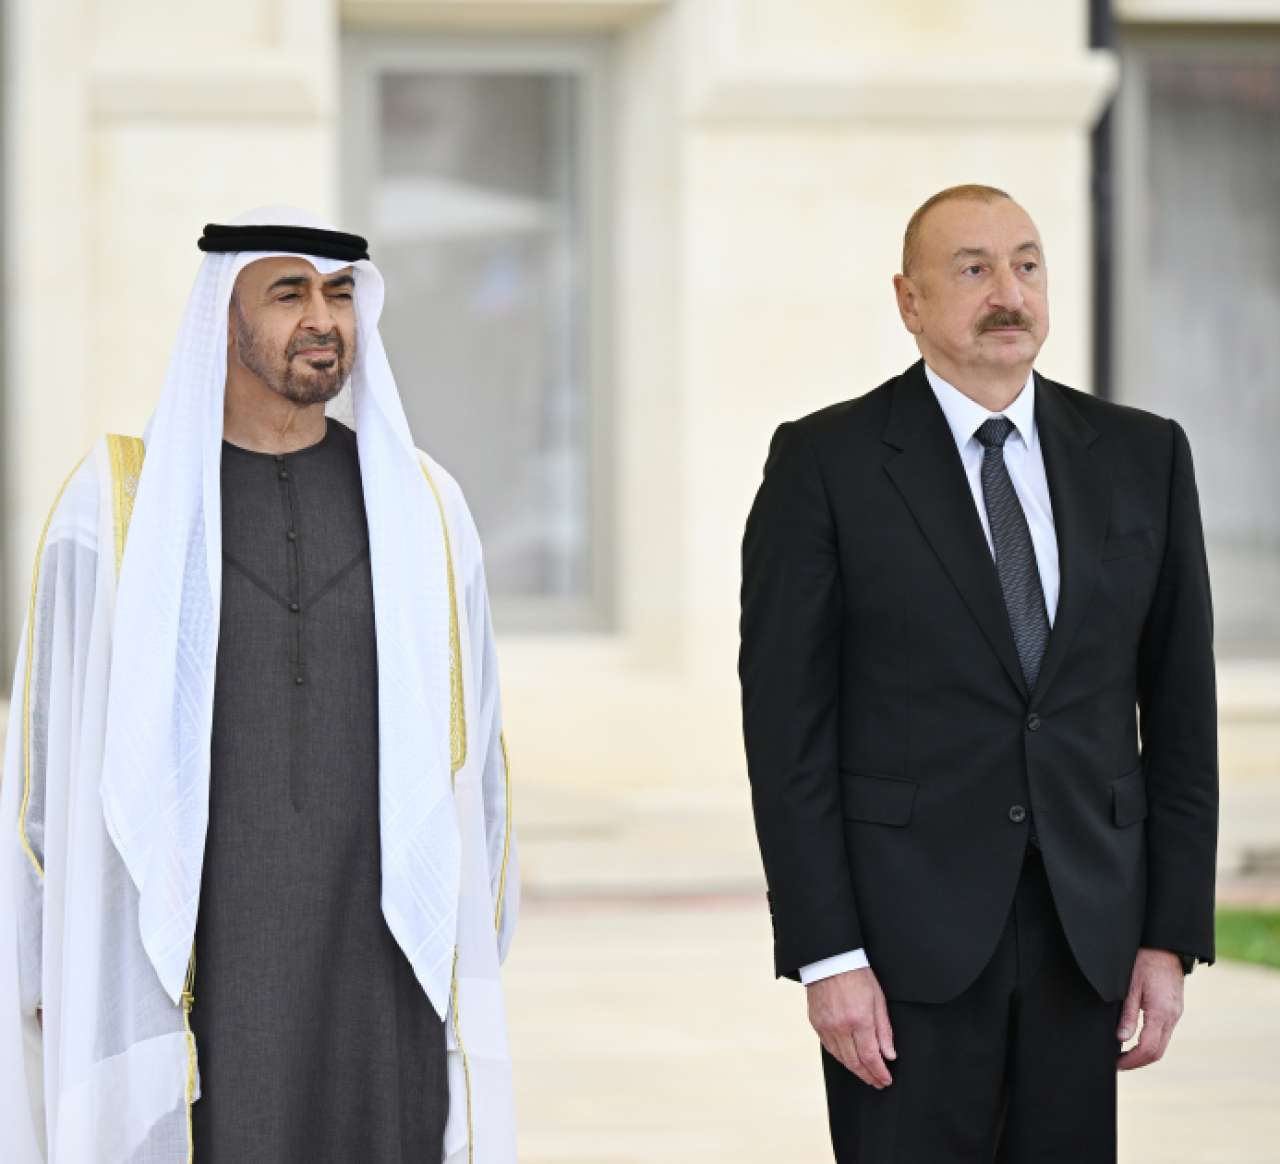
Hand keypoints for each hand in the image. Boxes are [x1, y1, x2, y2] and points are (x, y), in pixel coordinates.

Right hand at [807, 967, 895, 1088]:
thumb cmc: (857, 975)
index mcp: (859, 1020)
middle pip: (855, 1062)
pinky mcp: (816, 1023)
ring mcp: (826, 1026)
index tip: (886, 1081)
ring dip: (855, 1070)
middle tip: (878, 1083)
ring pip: (841, 1058)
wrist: (829, 959)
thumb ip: (884, 1029)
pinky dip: (840, 1057)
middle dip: (868, 1076)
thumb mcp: (878, 999)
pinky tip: (849, 1060)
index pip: (871, 1057)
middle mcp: (841, 1027)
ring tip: (866, 1075)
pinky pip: (829, 1047)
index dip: (879, 1072)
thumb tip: (890, 1055)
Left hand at [1116, 948, 1184, 1070]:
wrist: (1165, 945)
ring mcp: (1176, 1013)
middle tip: (1118, 1063)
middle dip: (1137, 1061)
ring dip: (1144, 1053)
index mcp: (1161, 1012)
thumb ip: (1127, 1014)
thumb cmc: (1145, 960)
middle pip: (1158, 1052)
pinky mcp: (1175, 1009)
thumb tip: (1121, 1039)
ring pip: (1162, 1043)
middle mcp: (1172, 1016)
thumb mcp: (1130, 985)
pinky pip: (1164, 1032)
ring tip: (1123, 1054)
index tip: (1116, 1064)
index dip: (1132, 1061)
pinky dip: (1151, 1041)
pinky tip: (1136, 1039)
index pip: (1149, 1049)